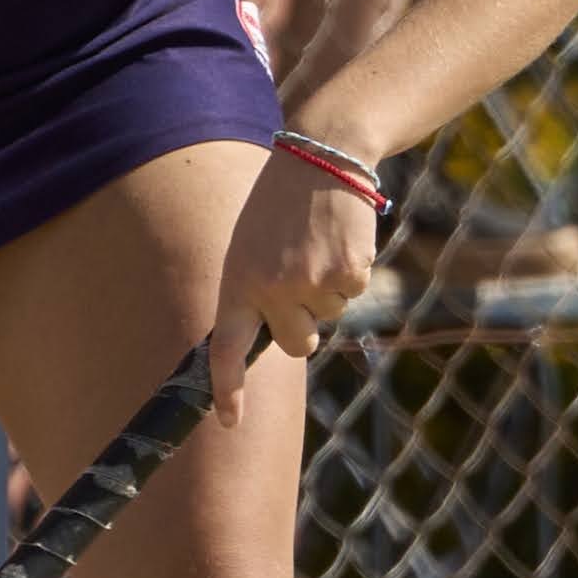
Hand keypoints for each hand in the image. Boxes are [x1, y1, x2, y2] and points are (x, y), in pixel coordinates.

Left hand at [210, 156, 367, 413]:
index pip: (225, 349)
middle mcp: (271, 288)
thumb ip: (255, 291)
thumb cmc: (278, 204)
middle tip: (298, 275)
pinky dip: (350, 270)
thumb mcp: (249, 245)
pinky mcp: (348, 273)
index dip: (227, 389)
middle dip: (302, 323)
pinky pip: (352, 292)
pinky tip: (338, 237)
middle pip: (295, 344)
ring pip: (328, 316)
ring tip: (315, 242)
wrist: (319, 155)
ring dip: (326, 288)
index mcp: (237, 282)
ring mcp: (311, 282)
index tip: (229, 422)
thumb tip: (282, 339)